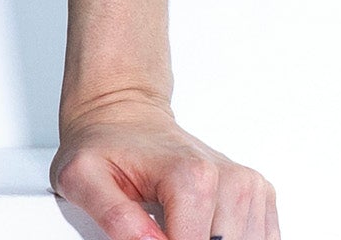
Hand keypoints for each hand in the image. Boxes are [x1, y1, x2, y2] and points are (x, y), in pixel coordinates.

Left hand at [54, 89, 279, 239]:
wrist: (123, 113)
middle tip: (155, 227)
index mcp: (192, 177)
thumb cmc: (104, 144)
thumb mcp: (82, 176)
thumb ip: (114, 216)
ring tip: (172, 224)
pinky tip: (199, 227)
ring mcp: (249, 187)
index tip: (148, 236)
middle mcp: (229, 180)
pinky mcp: (258, 195)